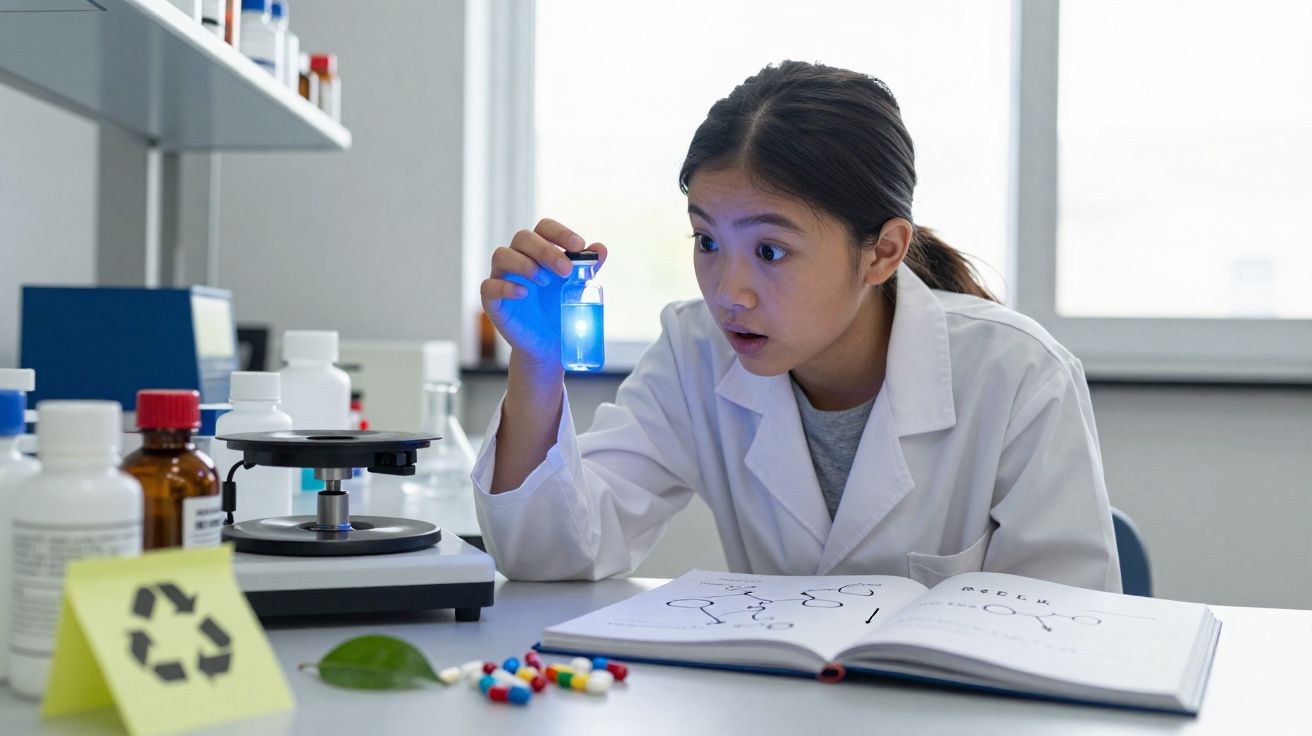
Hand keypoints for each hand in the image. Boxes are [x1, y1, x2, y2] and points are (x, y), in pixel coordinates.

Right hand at [481, 218, 607, 369]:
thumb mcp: (577, 289)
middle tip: (566, 270)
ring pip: (501, 255)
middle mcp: (517, 259)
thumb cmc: (560, 310)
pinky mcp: (492, 300)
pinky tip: (524, 294)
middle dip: (546, 250)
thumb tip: (600, 248)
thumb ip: (587, 268)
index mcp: (539, 251)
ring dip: (524, 264)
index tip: (579, 245)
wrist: (550, 345)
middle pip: (522, 237)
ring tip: (544, 281)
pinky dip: (505, 287)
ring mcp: (502, 277)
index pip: (544, 228)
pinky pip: (489, 286)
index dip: (560, 232)